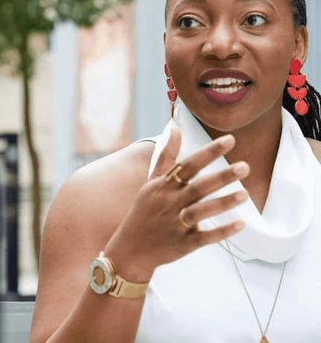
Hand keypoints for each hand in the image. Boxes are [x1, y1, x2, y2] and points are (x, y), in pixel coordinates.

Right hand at [104, 126, 248, 281]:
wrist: (130, 249)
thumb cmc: (144, 211)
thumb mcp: (151, 181)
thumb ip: (166, 155)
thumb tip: (175, 127)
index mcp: (163, 186)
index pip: (189, 165)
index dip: (209, 152)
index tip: (230, 140)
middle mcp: (170, 203)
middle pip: (198, 187)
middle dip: (221, 177)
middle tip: (245, 167)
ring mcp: (176, 224)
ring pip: (201, 211)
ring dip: (223, 203)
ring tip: (245, 194)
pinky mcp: (182, 245)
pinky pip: (204, 238)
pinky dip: (221, 232)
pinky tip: (239, 224)